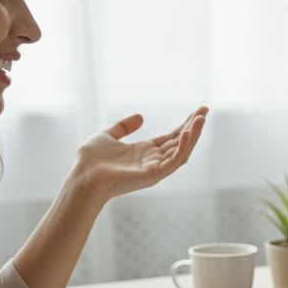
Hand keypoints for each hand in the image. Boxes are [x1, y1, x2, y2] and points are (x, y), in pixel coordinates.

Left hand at [70, 107, 208, 202]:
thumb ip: (123, 127)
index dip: (185, 124)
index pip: (172, 137)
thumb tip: (141, 116)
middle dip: (194, 126)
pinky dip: (183, 147)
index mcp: (145, 152)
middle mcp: (153, 160)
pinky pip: (174, 162)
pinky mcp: (153, 175)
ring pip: (182, 152)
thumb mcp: (107, 135)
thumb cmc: (90, 161)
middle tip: (205, 110)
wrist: (82, 177)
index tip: (197, 111)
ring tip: (201, 119)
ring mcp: (155, 169)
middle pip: (181, 142)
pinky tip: (187, 133)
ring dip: (193, 135)